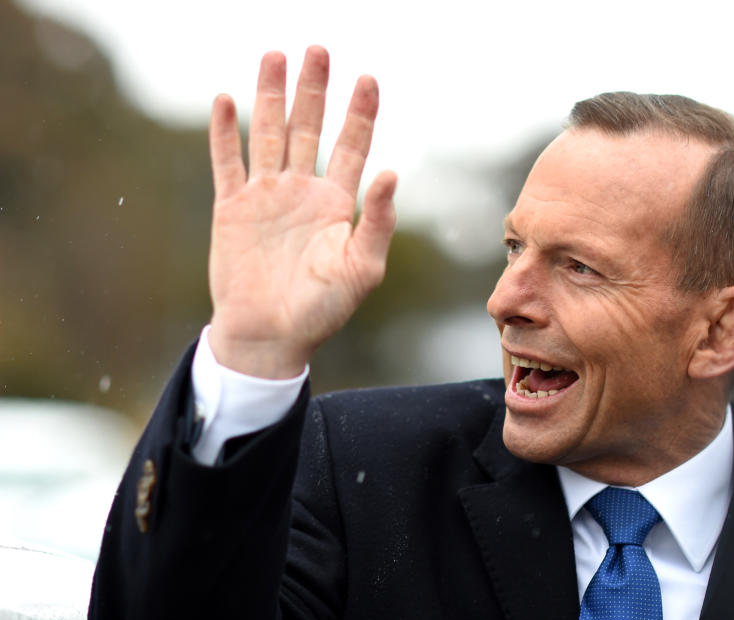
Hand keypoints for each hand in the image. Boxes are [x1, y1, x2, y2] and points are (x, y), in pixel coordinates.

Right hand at [206, 47, 395, 377]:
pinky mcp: (231, 208)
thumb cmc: (321, 310)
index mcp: (336, 204)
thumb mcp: (360, 269)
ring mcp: (265, 197)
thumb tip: (390, 173)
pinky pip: (227, 163)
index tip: (368, 78)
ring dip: (271, 96)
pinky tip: (226, 100)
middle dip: (314, 90)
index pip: (351, 146)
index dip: (360, 113)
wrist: (270, 337)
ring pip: (268, 135)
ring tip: (275, 57)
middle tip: (318, 50)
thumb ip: (376, 222)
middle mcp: (302, 192)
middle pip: (309, 129)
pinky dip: (224, 132)